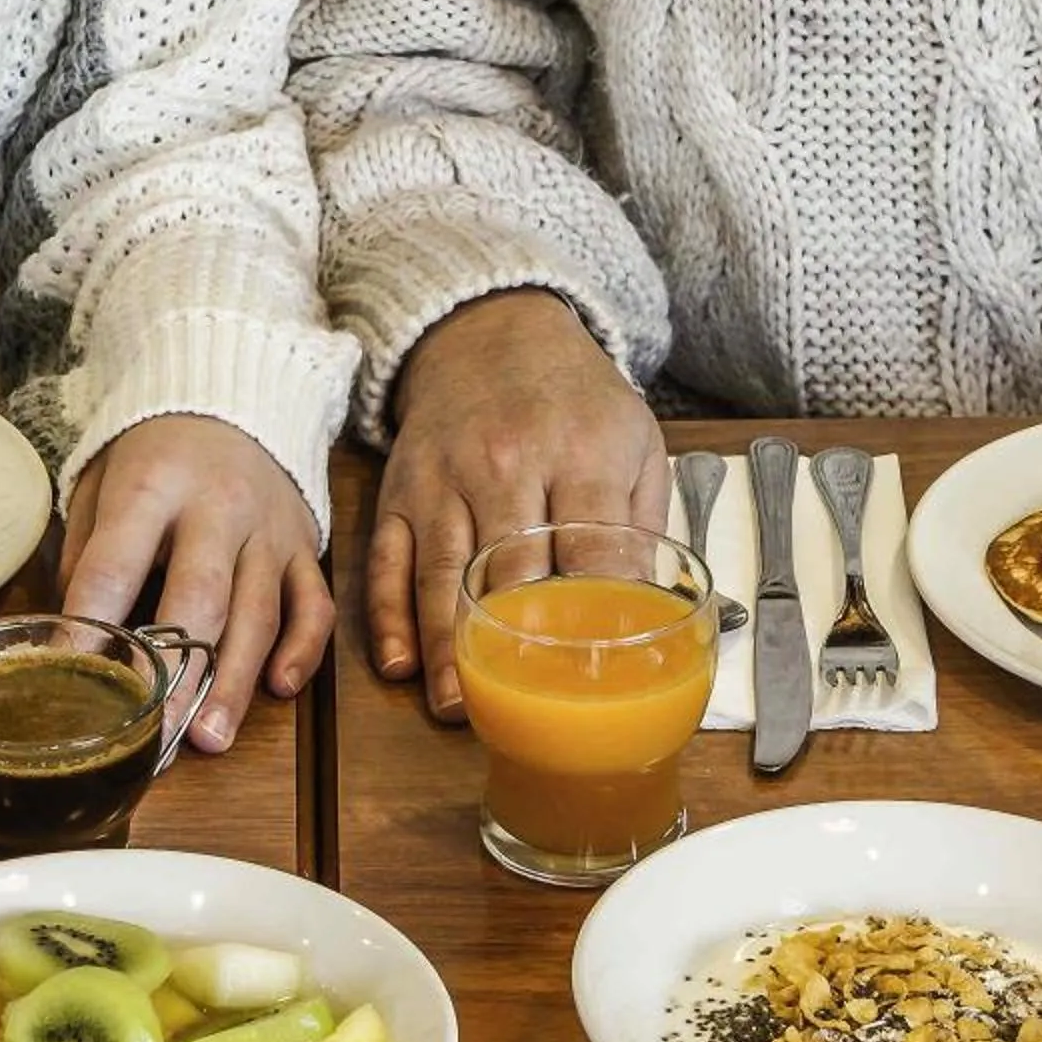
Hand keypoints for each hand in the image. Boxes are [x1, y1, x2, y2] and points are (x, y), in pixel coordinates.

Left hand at [60, 416, 331, 754]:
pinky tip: (278, 690)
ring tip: (208, 739)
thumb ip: (87, 552)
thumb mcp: (101, 480)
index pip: (116, 564)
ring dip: (234, 683)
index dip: (90, 626)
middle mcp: (217, 507)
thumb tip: (70, 638)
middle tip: (153, 736)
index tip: (70, 680)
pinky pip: (312, 606)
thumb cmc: (154, 454)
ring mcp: (269, 530)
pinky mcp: (305, 546)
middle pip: (200, 599)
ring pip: (259, 614)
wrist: (233, 396)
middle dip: (176, 674)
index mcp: (153, 485)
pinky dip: (302, 651)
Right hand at [371, 289, 669, 720]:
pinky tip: (400, 664)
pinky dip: (390, 616)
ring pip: (444, 575)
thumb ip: (645, 519)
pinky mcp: (400, 491)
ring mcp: (446, 479)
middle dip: (517, 645)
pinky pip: (389, 562)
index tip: (599, 667)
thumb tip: (652, 609)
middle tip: (523, 709)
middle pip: (511, 570)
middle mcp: (507, 464)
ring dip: (447, 647)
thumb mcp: (635, 437)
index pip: (590, 546)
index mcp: (579, 452)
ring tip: (456, 708)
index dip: (596, 610)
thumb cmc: (574, 399)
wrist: (491, 333)